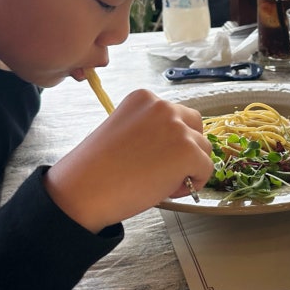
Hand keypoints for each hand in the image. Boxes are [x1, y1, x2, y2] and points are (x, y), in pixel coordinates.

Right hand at [44, 89, 212, 232]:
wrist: (82, 190)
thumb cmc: (97, 169)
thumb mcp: (124, 131)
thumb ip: (150, 129)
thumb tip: (174, 146)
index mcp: (144, 98)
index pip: (175, 115)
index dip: (169, 140)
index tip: (152, 156)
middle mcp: (163, 107)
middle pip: (195, 126)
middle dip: (186, 148)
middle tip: (163, 169)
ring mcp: (177, 128)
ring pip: (203, 148)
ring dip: (190, 167)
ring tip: (162, 182)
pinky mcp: (188, 151)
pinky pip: (207, 168)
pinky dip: (196, 182)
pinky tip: (169, 189)